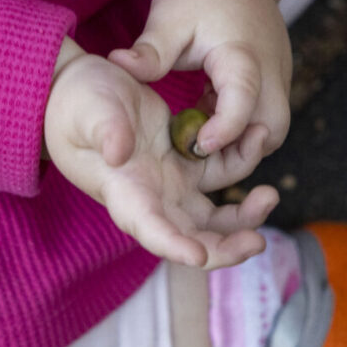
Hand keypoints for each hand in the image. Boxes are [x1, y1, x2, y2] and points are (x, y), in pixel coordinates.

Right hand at [45, 49, 278, 268]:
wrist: (78, 89)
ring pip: (212, 218)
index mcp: (124, 192)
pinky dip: (241, 180)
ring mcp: (170, 184)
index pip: (149, 229)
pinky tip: (256, 154)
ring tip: (269, 197)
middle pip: (190, 238)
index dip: (173, 246)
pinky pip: (220, 183)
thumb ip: (105, 130)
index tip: (198, 256)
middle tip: (257, 242)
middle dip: (224, 248)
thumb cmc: (77, 101)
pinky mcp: (184, 165)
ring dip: (242, 219)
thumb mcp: (88, 111)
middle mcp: (149, 198)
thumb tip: (119, 151)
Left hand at [107, 0, 291, 185]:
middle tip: (199, 145)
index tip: (196, 145)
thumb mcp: (169, 18)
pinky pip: (265, 116)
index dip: (224, 129)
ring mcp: (278, 77)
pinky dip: (241, 124)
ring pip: (272, 128)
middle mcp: (270, 71)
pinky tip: (208, 107)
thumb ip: (150, 49)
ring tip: (201, 121)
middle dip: (242, 149)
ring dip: (242, 139)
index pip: (244, 100)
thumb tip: (118, 64)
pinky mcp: (275, 81)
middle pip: (272, 128)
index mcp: (242, 55)